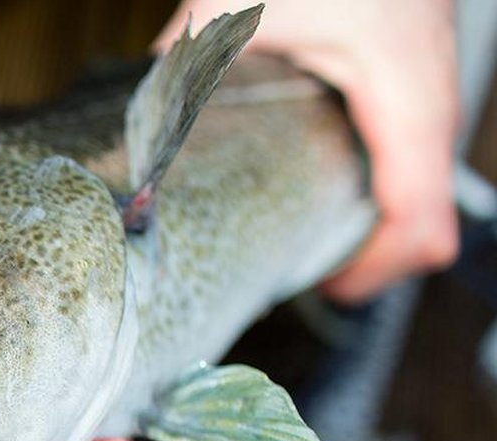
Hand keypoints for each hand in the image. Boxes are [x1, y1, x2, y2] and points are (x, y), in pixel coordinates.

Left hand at [157, 0, 459, 301]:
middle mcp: (429, 88)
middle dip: (371, 256)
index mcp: (397, 86)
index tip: (319, 288)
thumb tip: (132, 144)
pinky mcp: (419, 65)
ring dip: (376, 219)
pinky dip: (378, 176)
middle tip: (309, 271)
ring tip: (313, 235)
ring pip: (427, 182)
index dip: (372, 273)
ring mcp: (433, 76)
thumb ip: (181, 76)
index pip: (414, 217)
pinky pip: (416, 146)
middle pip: (429, 215)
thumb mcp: (232, 7)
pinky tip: (321, 174)